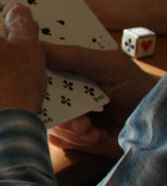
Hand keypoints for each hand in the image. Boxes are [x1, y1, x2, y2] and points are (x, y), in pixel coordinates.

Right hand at [43, 43, 156, 157]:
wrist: (155, 128)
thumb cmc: (138, 88)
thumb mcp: (110, 65)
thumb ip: (76, 56)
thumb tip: (39, 45)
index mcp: (70, 66)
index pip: (40, 62)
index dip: (32, 66)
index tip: (32, 71)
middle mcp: (63, 89)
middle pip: (35, 94)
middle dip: (54, 105)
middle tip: (75, 111)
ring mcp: (66, 113)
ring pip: (46, 118)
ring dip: (70, 126)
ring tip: (90, 127)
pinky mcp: (71, 136)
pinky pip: (57, 138)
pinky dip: (76, 139)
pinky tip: (95, 135)